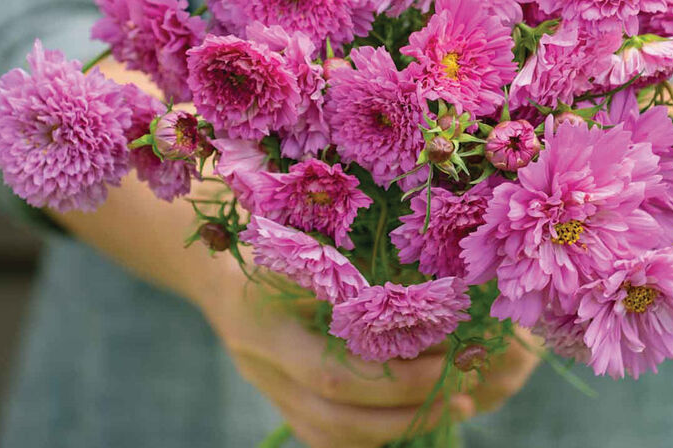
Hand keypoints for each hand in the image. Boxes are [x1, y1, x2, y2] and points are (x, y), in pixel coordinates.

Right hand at [194, 254, 539, 447]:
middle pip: (336, 410)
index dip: (392, 372)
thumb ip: (337, 265)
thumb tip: (415, 284)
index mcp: (268, 324)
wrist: (214, 274)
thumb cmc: (266, 243)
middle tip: (458, 385)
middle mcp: (266, 366)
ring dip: (397, 426)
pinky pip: (325, 437)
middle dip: (404, 403)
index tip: (443, 352)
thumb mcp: (294, 243)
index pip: (331, 371)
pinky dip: (372, 434)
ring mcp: (270, 389)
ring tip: (452, 403)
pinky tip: (413, 417)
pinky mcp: (280, 400)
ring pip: (332, 433)